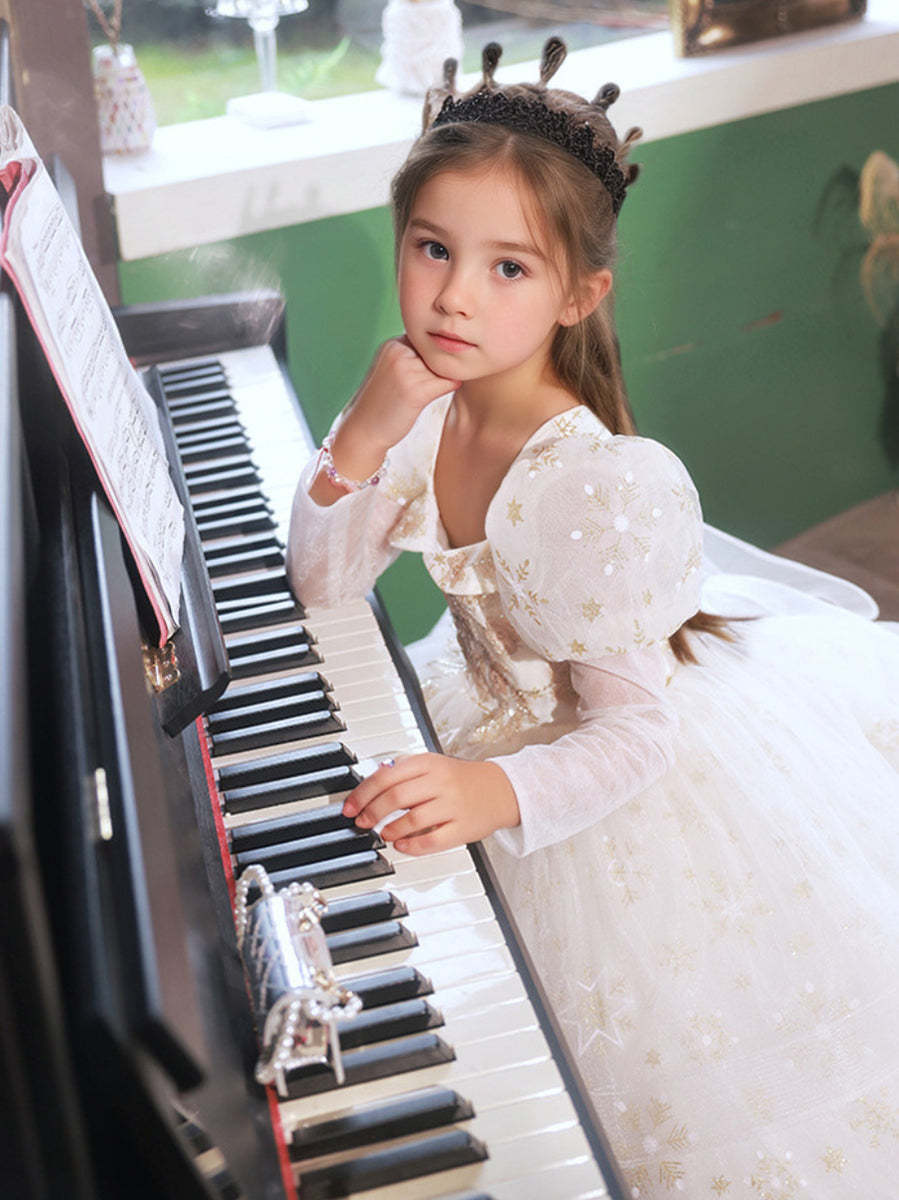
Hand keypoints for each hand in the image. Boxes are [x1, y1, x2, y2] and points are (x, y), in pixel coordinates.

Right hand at [340, 336, 459, 459]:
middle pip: (438, 352)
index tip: (429, 370)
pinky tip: (435, 396)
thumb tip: (447, 348)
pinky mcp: (416, 391)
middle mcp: (399, 353)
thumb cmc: (381, 403)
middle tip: (429, 383)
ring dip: (445, 378)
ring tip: (428, 392)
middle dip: (440, 367)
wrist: (363, 430)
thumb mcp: (391, 369)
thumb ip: (412, 357)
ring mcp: (406, 371)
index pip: (427, 340)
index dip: (433, 355)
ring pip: (444, 367)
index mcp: (393, 345)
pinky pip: (448, 382)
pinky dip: (449, 388)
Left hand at [343, 753, 519, 854]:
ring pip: (412, 820)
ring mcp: (452, 806)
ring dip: (390, 829)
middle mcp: (440, 782)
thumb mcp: (431, 764)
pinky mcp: (462, 829)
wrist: (501, 790)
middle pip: (395, 797)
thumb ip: (402, 771)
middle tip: (361, 822)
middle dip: (371, 813)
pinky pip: (432, 841)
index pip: (386, 776)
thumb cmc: (460, 779)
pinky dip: (411, 846)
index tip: (350, 807)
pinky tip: (401, 845)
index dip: (362, 794)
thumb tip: (368, 786)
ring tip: (383, 833)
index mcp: (428, 763)